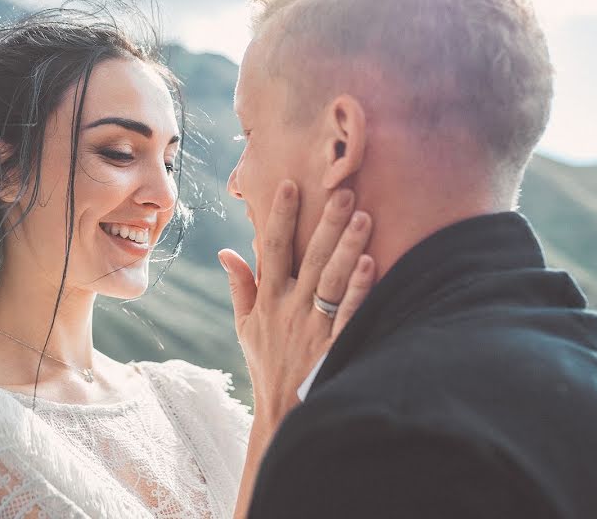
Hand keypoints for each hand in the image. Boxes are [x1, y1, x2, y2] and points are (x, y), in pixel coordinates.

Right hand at [219, 180, 373, 426]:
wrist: (284, 411)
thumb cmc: (266, 363)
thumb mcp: (244, 326)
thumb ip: (239, 286)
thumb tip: (226, 251)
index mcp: (268, 300)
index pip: (273, 250)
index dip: (281, 217)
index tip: (290, 186)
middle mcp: (290, 309)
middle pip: (309, 259)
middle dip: (326, 224)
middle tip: (343, 191)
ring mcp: (313, 327)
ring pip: (331, 281)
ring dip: (347, 248)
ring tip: (363, 217)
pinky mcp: (335, 346)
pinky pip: (348, 314)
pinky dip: (358, 290)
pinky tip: (369, 264)